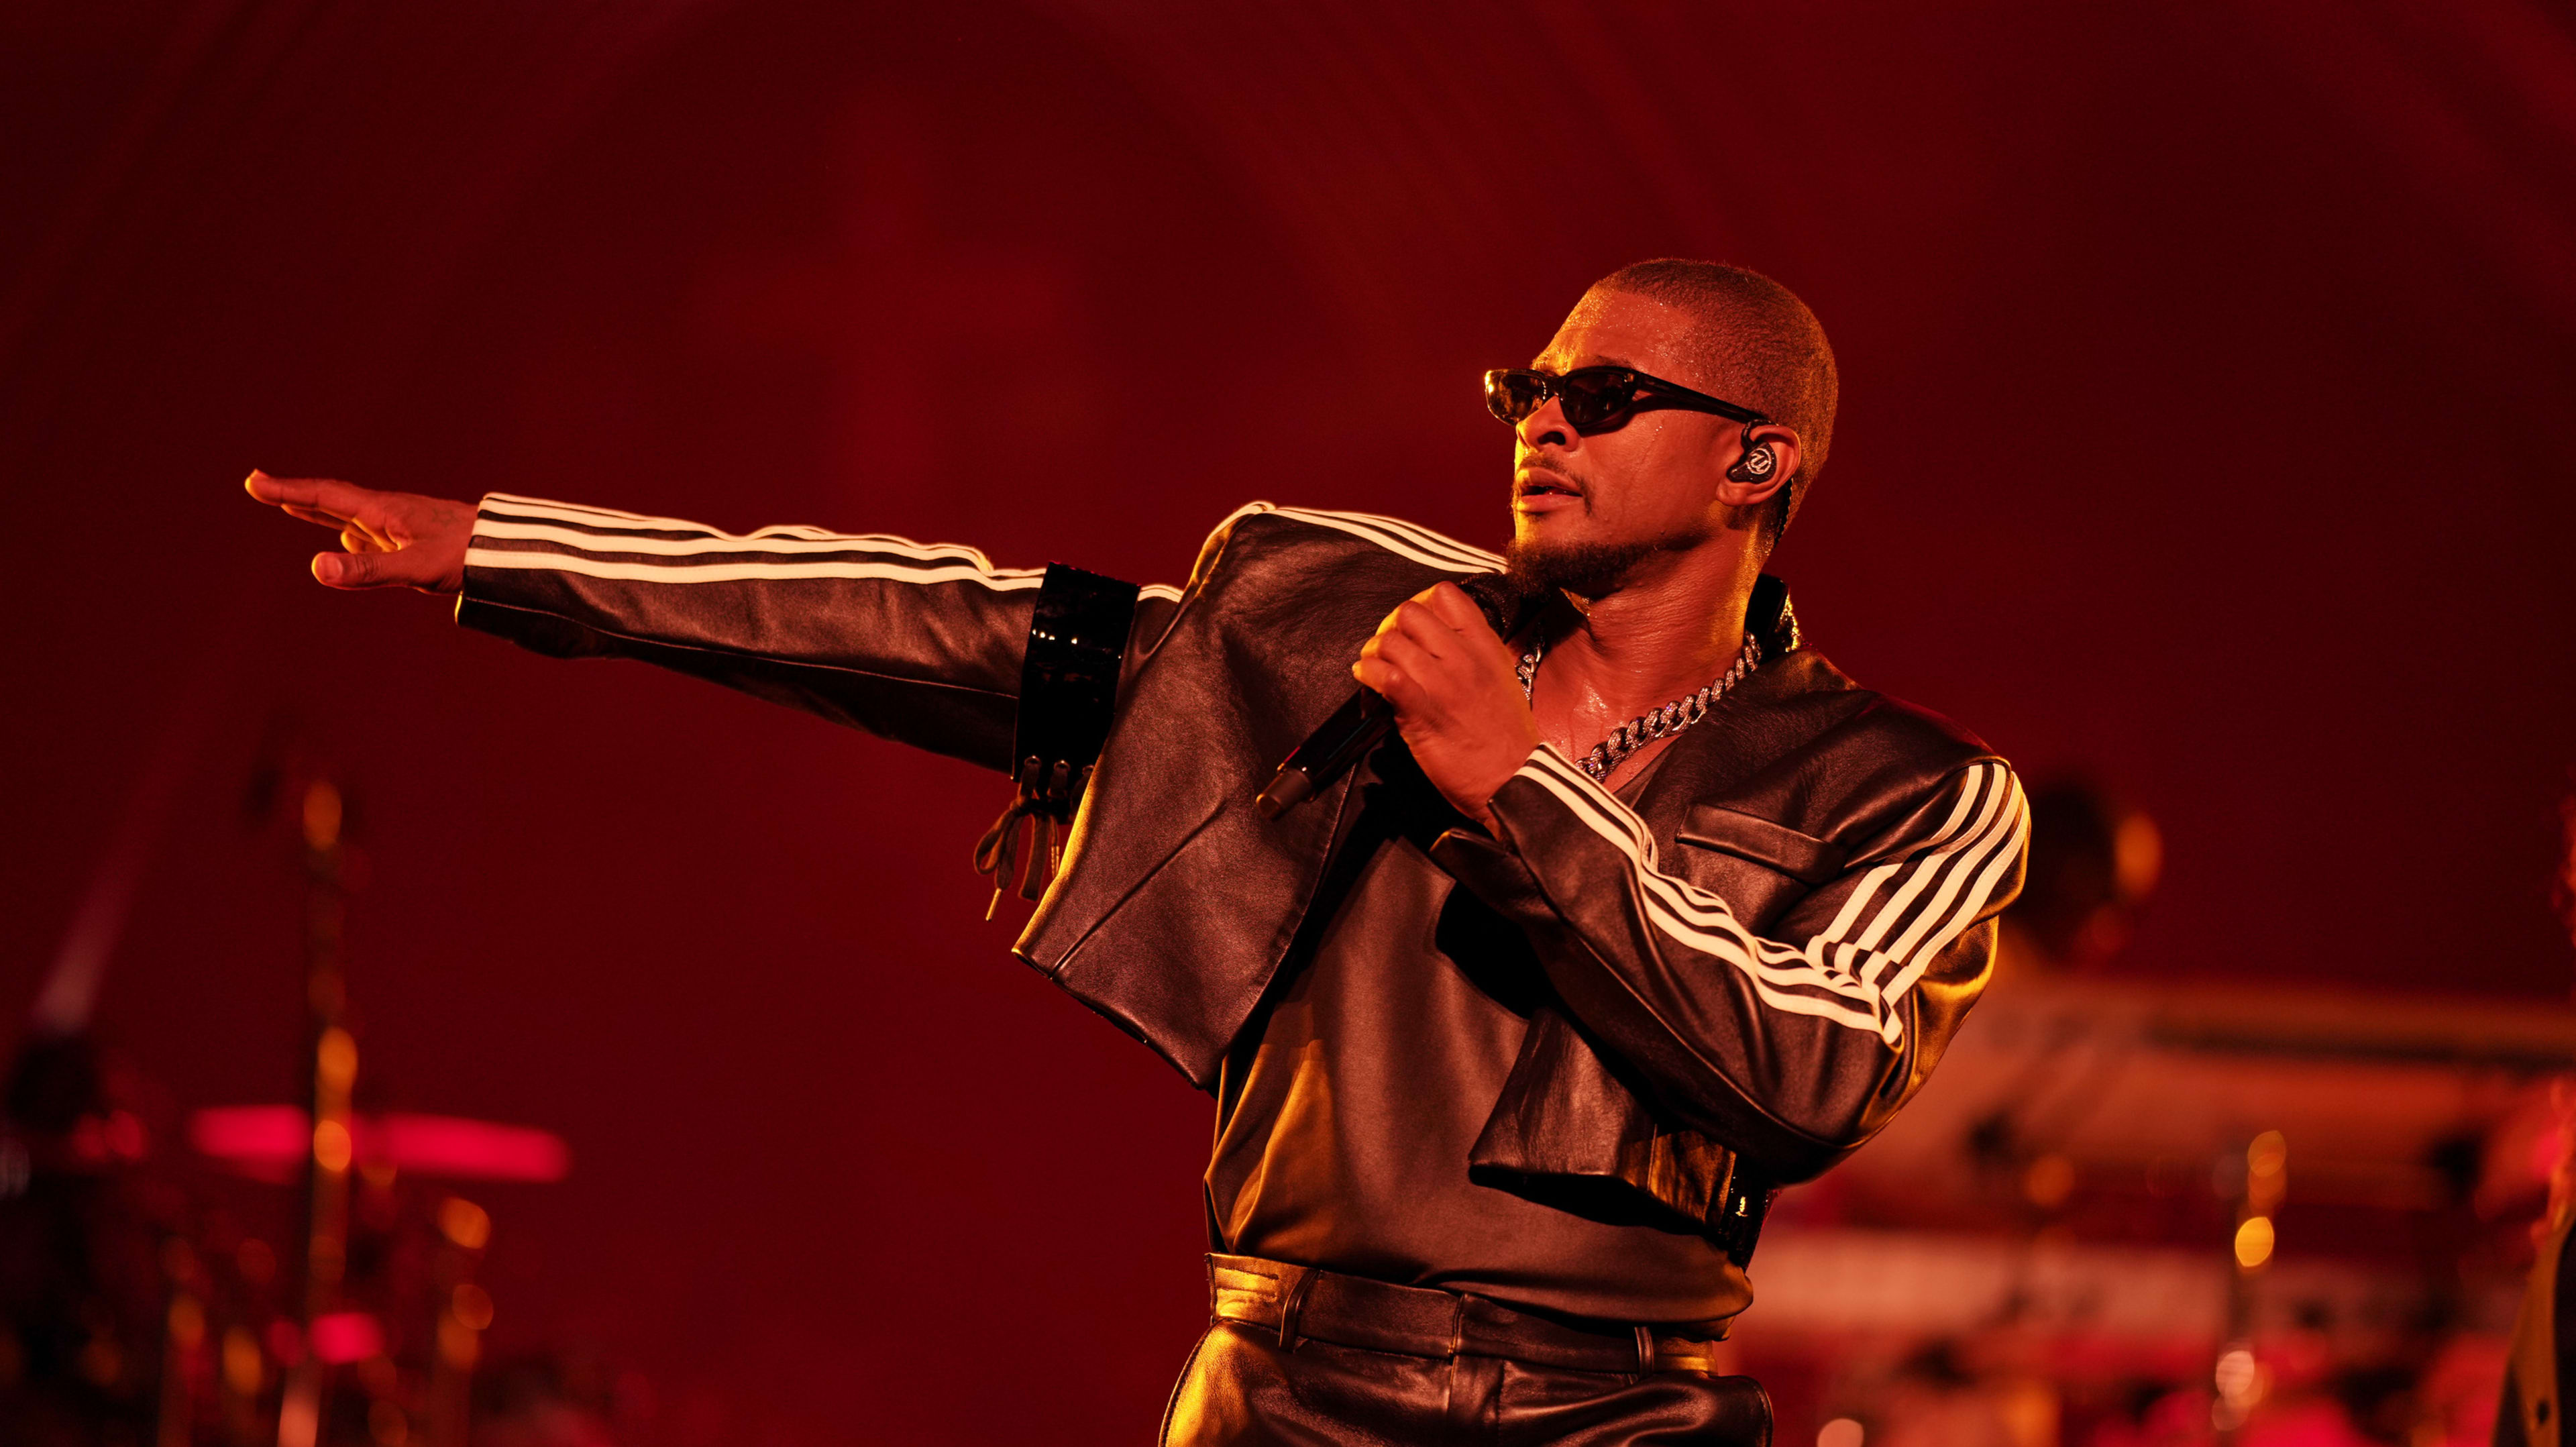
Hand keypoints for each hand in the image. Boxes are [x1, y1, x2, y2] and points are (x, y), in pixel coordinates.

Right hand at [243, 470, 476, 593]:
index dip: (288, 490)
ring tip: (292, 503)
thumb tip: (315, 567)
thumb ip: (366, 569)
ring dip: (319, 510)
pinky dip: (349, 532)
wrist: (510, 553)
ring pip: (351, 516)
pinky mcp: (416, 539)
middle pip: (333, 501)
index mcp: (384, 511)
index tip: (254, 482)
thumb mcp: (415, 567)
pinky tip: (347, 538)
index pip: (325, 495)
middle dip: (296, 494)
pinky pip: (372, 534)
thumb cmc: (467, 556)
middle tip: (261, 486)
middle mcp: (389, 513)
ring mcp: (402, 525)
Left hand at [1351, 582, 1539, 830]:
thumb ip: (1474, 654)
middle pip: (1410, 612)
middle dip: (1393, 627)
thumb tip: (1441, 643)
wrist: (1514, 778)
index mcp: (1486, 646)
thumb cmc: (1507, 738)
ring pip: (1391, 641)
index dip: (1422, 603)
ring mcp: (1442, 682)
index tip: (1414, 625)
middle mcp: (1464, 657)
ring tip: (1374, 667)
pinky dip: (1367, 674)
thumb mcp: (1501, 679)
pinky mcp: (1422, 711)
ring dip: (1374, 652)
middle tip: (1390, 648)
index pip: (1447, 595)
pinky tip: (1368, 681)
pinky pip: (1384, 675)